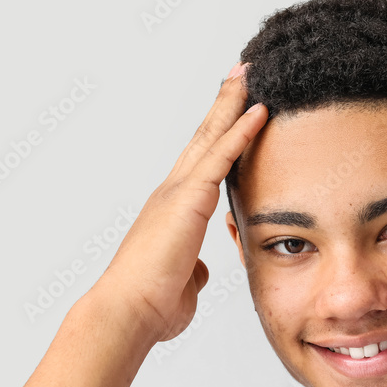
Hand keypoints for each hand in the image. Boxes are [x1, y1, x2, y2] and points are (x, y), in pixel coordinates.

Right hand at [92, 63, 266, 342]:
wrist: (127, 313)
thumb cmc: (150, 306)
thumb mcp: (181, 284)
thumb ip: (191, 269)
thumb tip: (197, 270)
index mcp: (172, 212)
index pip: (201, 164)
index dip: (218, 136)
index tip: (232, 111)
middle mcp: (171, 194)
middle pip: (204, 138)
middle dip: (223, 104)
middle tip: (240, 74)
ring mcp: (177, 193)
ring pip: (211, 137)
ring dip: (231, 103)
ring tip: (247, 73)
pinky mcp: (188, 200)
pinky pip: (221, 158)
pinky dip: (240, 132)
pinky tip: (259, 111)